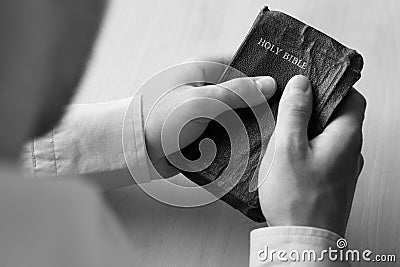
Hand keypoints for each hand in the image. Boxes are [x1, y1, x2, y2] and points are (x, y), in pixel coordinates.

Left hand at [145, 55, 276, 177]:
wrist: (137, 152)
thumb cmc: (161, 119)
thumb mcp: (202, 101)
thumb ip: (237, 92)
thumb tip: (269, 84)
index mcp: (202, 70)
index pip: (240, 63)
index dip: (261, 70)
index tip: (284, 81)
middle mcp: (205, 89)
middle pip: (241, 91)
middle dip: (259, 102)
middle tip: (284, 111)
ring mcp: (205, 111)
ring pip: (237, 114)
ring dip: (249, 123)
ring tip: (274, 130)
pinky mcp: (203, 132)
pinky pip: (227, 132)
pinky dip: (238, 138)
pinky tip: (255, 145)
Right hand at [258, 75, 365, 235]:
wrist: (302, 241)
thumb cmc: (297, 200)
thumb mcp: (288, 147)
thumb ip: (295, 112)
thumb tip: (301, 85)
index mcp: (346, 137)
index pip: (352, 98)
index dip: (332, 85)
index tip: (311, 82)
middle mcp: (350, 152)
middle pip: (338, 116)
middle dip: (314, 107)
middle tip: (289, 105)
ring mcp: (342, 169)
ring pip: (328, 136)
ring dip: (307, 129)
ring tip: (282, 130)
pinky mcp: (330, 182)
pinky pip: (321, 154)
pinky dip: (306, 148)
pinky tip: (286, 155)